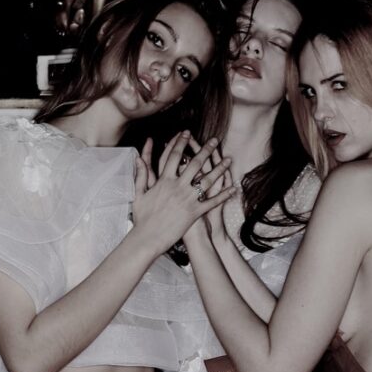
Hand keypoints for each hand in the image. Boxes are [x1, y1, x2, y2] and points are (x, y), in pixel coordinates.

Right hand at [132, 132, 235, 255]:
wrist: (148, 238)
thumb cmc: (142, 218)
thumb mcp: (139, 194)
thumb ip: (141, 175)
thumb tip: (138, 158)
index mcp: (163, 180)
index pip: (173, 156)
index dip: (181, 143)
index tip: (187, 133)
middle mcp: (177, 187)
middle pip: (195, 163)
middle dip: (206, 150)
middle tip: (214, 140)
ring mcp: (187, 199)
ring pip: (207, 180)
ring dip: (219, 169)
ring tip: (228, 160)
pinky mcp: (194, 213)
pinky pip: (212, 202)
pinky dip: (223, 195)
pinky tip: (233, 188)